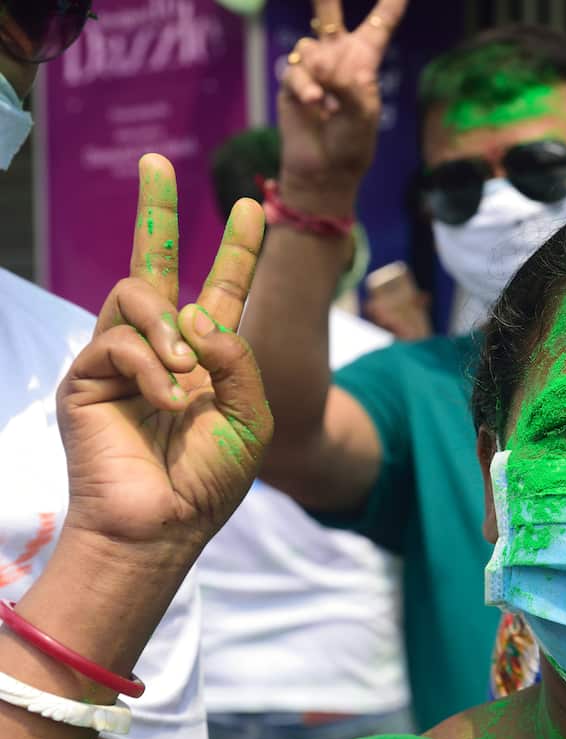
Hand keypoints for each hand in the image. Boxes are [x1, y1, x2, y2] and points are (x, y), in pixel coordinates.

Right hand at [57, 154, 273, 565]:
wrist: (165, 525)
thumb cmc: (209, 478)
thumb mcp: (250, 415)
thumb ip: (237, 358)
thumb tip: (197, 314)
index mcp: (205, 357)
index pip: (219, 290)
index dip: (236, 249)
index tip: (251, 208)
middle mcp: (161, 349)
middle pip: (151, 264)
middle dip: (156, 210)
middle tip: (156, 161)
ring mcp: (120, 359)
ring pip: (134, 293)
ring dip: (168, 328)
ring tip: (187, 378)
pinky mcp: (87, 377)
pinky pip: (119, 341)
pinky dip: (152, 369)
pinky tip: (167, 402)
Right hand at [277, 0, 405, 209]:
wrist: (325, 168)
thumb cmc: (352, 143)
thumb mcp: (364, 114)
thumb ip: (349, 85)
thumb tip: (321, 65)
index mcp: (364, 62)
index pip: (380, 25)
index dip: (391, 5)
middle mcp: (337, 58)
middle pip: (329, 14)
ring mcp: (312, 68)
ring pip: (309, 46)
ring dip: (319, 71)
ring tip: (324, 100)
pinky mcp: (291, 82)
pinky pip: (295, 72)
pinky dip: (305, 87)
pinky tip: (313, 103)